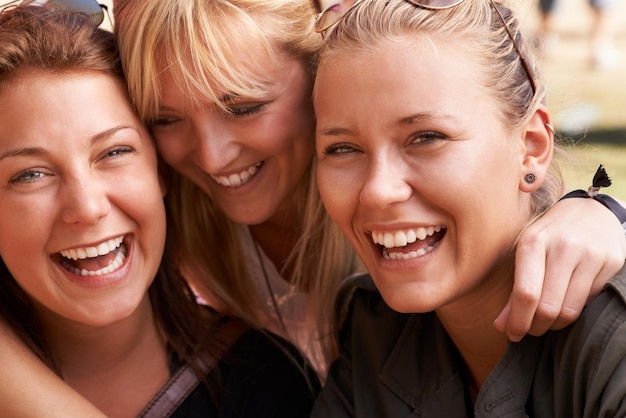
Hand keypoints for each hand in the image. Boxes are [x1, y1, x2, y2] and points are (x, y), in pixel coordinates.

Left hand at [494, 196, 625, 341]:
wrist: (590, 210)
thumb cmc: (550, 235)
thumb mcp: (526, 253)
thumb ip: (514, 290)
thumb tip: (502, 326)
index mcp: (534, 242)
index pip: (526, 293)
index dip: (518, 321)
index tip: (513, 334)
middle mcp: (563, 247)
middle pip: (547, 306)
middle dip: (536, 327)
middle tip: (530, 331)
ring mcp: (590, 254)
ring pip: (570, 309)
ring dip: (555, 324)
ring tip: (547, 322)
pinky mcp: (612, 262)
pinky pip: (590, 301)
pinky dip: (576, 310)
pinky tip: (567, 304)